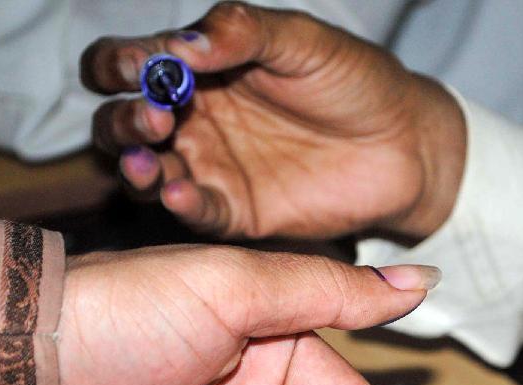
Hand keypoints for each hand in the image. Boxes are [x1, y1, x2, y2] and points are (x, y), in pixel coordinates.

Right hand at [80, 1, 465, 239]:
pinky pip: (196, 212)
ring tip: (148, 160)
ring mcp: (210, 168)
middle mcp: (192, 120)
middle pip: (121, 122)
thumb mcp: (301, 41)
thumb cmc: (353, 80)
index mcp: (196, 69)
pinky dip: (182, 205)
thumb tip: (179, 44)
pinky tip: (182, 194)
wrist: (404, 143)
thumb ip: (242, 33)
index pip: (128, 63)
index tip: (137, 66)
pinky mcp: (235, 212)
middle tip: (154, 118)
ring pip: (146, 171)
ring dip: (135, 167)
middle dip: (123, 120)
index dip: (118, 63)